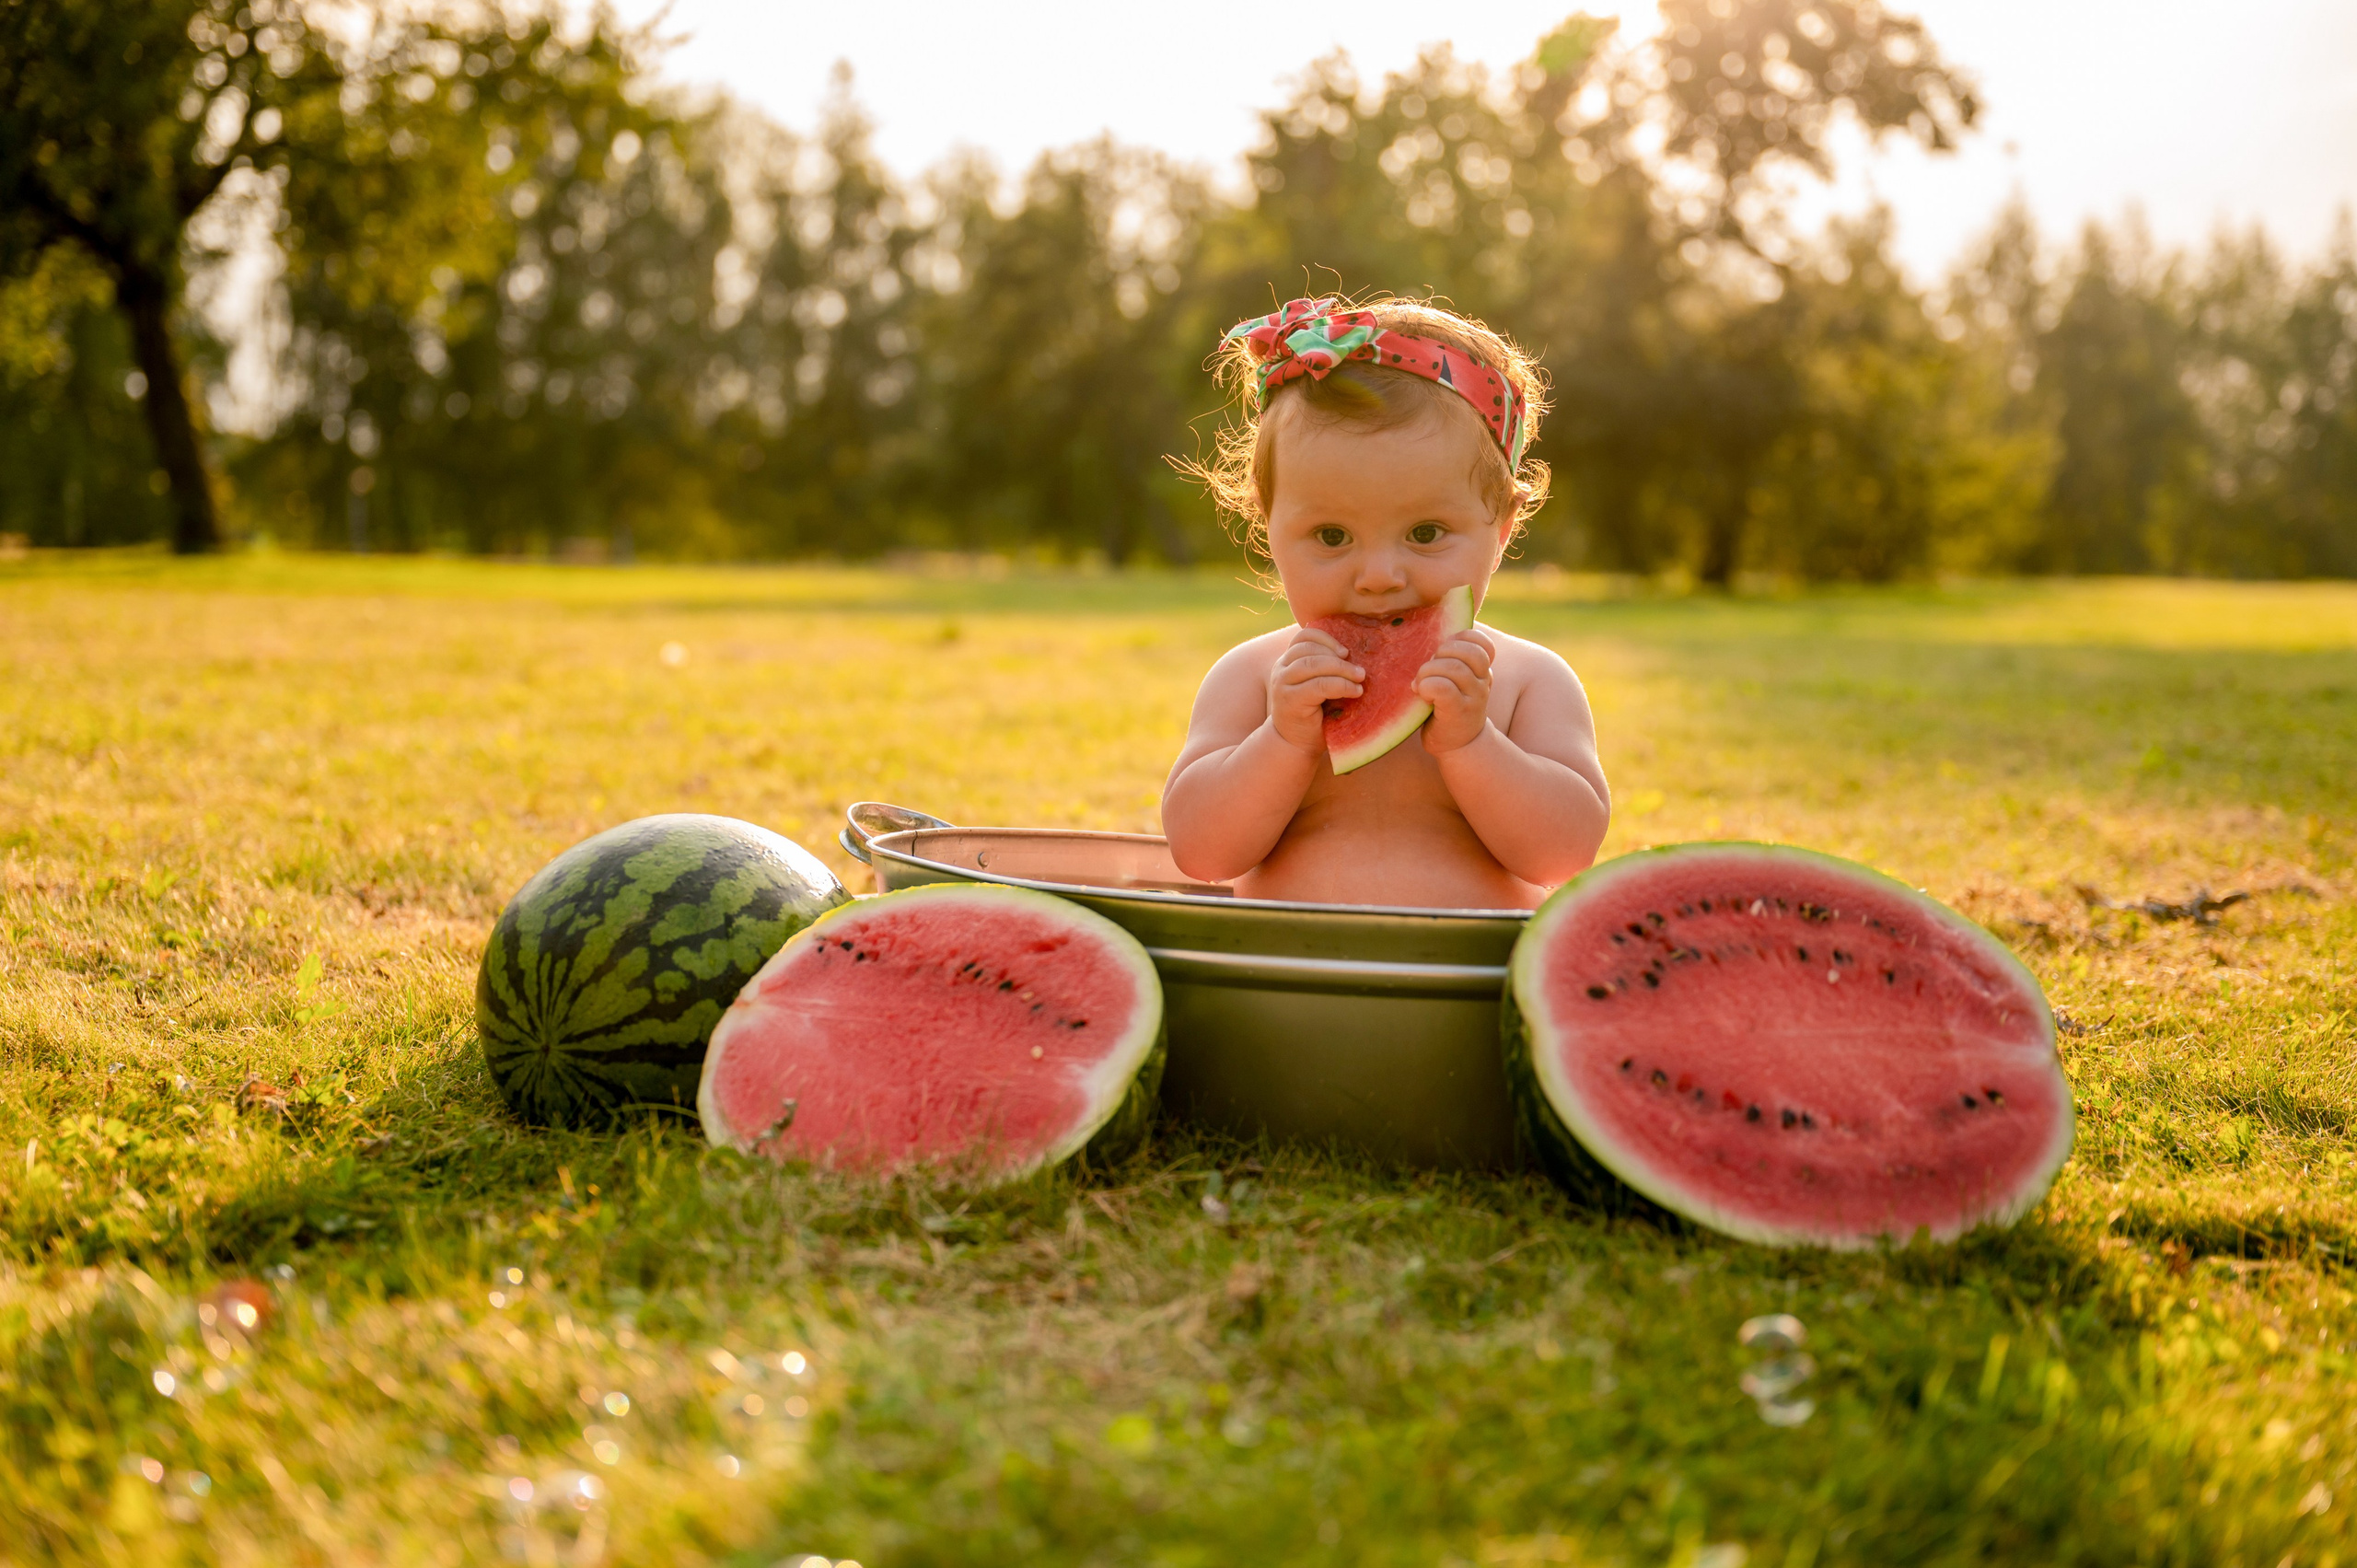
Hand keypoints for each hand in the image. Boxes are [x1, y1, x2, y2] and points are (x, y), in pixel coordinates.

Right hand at [1266, 628, 1363, 755]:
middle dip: (1338, 658)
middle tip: (1360, 670)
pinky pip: (1318, 685)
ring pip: (1313, 664)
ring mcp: (1282, 684)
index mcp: (1288, 661)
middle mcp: (1281, 669)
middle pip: (1309, 649)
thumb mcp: (1318, 685)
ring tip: (1360, 678)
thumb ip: (1326, 669)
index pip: (1303, 637)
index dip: (1326, 639)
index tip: (1346, 652)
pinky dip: (1340, 685)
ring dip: (1341, 670)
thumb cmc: (1313, 714)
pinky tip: (1354, 691)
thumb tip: (1356, 652)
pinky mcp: (1290, 700)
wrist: (1295, 745)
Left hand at [1417, 627, 1496, 753]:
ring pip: (1454, 668)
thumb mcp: (1454, 677)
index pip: (1481, 641)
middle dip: (1442, 653)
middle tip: (1427, 668)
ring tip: (1420, 684)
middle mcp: (1483, 681)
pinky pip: (1444, 688)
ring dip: (1428, 671)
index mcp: (1482, 669)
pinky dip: (1427, 686)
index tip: (1442, 650)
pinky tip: (1420, 693)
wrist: (1458, 744)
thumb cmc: (1448, 704)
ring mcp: (1474, 698)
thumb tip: (1428, 620)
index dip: (1459, 639)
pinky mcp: (1459, 712)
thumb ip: (1450, 655)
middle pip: (1469, 651)